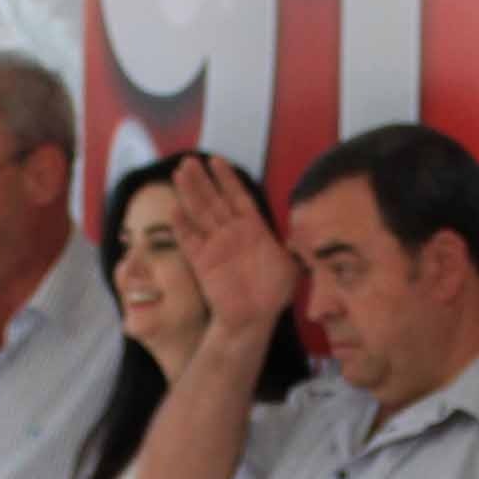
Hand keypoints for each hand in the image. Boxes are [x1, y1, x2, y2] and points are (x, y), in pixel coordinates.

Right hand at [170, 155, 302, 341]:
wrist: (254, 319)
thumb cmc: (273, 294)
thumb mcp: (291, 264)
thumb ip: (293, 243)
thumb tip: (303, 229)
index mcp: (252, 228)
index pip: (237, 196)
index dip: (227, 178)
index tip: (216, 160)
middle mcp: (231, 233)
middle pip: (214, 199)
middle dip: (202, 180)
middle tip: (189, 159)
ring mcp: (215, 245)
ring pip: (200, 213)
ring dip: (190, 192)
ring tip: (179, 172)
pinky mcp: (202, 262)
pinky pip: (190, 240)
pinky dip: (182, 226)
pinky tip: (175, 209)